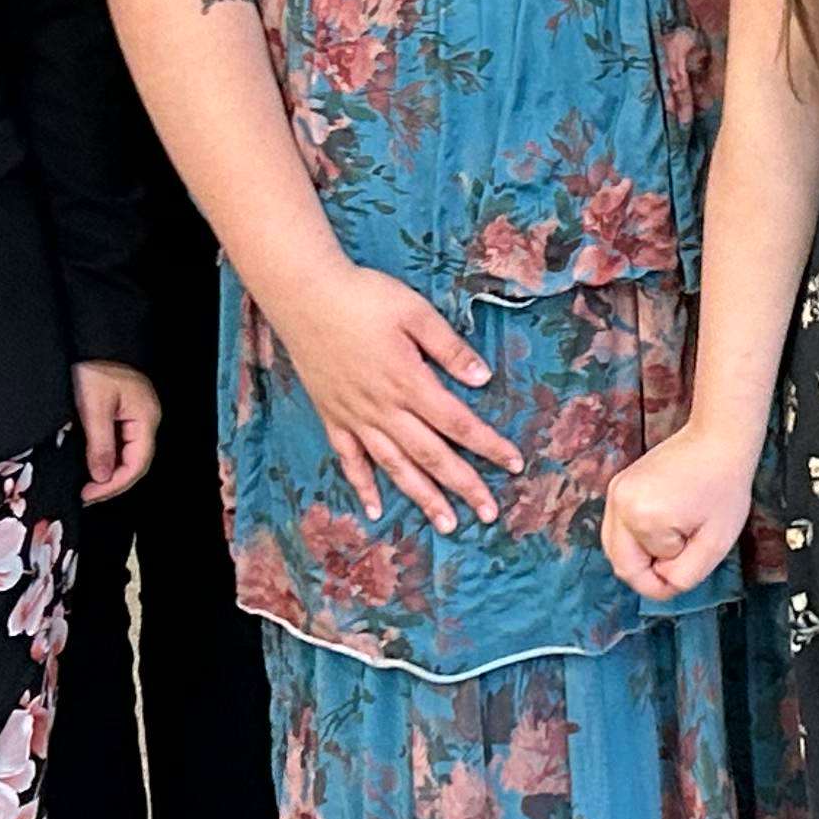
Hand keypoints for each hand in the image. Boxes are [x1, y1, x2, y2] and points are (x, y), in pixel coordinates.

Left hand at [73, 363, 159, 505]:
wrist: (92, 336)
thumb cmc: (94, 366)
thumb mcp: (93, 407)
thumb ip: (100, 444)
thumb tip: (102, 477)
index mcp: (146, 417)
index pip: (137, 464)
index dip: (114, 485)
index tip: (88, 494)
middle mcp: (146, 418)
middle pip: (135, 461)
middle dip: (111, 482)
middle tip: (85, 494)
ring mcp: (136, 414)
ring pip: (127, 453)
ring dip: (108, 471)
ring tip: (86, 483)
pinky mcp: (124, 410)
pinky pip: (119, 441)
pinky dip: (106, 456)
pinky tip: (90, 463)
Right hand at [260, 261, 522, 532]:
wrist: (304, 296)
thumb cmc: (363, 297)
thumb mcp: (415, 312)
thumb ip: (449, 348)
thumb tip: (483, 378)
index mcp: (409, 382)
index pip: (458, 422)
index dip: (488, 445)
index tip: (514, 463)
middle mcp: (384, 409)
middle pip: (431, 455)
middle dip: (464, 485)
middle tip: (489, 513)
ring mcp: (356, 417)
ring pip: (395, 466)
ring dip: (423, 497)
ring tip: (447, 523)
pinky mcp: (332, 416)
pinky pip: (349, 460)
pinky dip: (362, 486)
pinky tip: (374, 508)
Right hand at [602, 418, 759, 601]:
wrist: (718, 439)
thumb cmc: (723, 489)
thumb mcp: (715, 544)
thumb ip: (684, 575)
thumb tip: (662, 582)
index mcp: (641, 517)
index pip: (639, 574)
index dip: (663, 582)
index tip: (687, 569)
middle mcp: (618, 503)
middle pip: (619, 562)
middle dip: (649, 570)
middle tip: (682, 555)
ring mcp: (614, 491)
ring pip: (616, 546)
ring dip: (642, 553)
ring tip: (676, 536)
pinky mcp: (617, 484)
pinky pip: (618, 527)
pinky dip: (637, 536)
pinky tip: (665, 522)